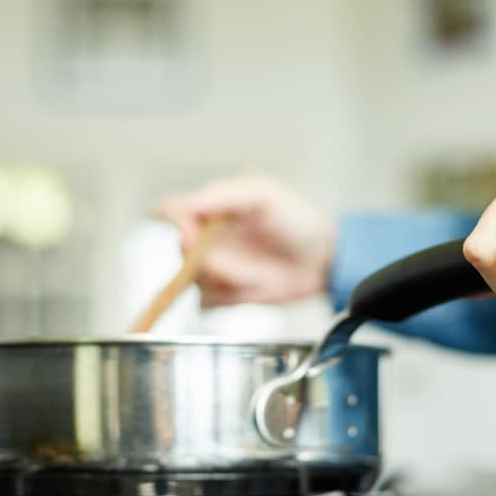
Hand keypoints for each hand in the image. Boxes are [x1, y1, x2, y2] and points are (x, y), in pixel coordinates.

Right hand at [157, 174, 335, 306]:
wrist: (323, 258)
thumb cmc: (298, 219)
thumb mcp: (265, 193)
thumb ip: (224, 194)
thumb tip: (188, 204)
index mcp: (212, 209)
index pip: (171, 210)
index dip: (174, 221)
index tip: (193, 233)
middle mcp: (207, 239)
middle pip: (180, 250)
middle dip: (210, 259)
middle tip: (236, 262)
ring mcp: (216, 267)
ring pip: (193, 280)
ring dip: (225, 279)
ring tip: (257, 274)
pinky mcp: (226, 294)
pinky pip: (208, 302)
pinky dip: (229, 298)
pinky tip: (255, 288)